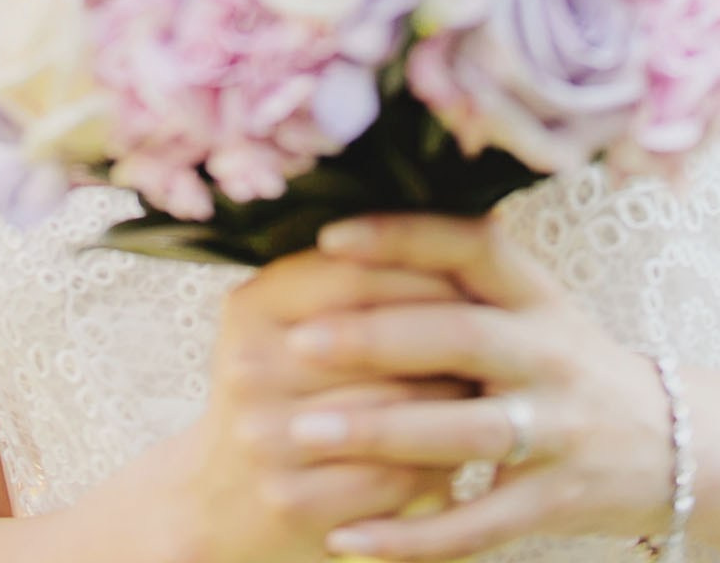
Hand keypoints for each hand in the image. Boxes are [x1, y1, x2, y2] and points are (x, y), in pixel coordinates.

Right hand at [179, 244, 476, 562]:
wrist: (223, 500)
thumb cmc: (284, 389)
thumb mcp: (290, 322)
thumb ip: (350, 277)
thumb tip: (454, 218)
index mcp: (252, 304)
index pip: (357, 273)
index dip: (425, 273)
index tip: (475, 280)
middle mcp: (250, 366)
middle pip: (382, 341)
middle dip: (449, 341)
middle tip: (495, 337)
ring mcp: (267, 437)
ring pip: (397, 409)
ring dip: (453, 402)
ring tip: (488, 387)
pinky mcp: (292, 501)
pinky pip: (394, 476)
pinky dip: (438, 464)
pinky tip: (459, 451)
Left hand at [240, 211, 677, 558]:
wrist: (675, 442)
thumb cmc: (565, 359)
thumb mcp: (529, 303)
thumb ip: (457, 274)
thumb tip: (343, 237)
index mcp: (535, 293)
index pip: (470, 245)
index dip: (403, 237)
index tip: (330, 238)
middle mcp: (550, 352)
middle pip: (462, 336)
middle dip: (377, 338)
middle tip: (298, 341)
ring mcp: (558, 429)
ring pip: (465, 431)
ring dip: (382, 432)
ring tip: (304, 431)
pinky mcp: (556, 501)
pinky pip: (477, 524)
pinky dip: (411, 537)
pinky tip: (347, 539)